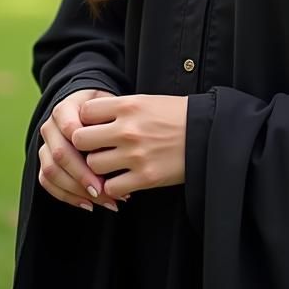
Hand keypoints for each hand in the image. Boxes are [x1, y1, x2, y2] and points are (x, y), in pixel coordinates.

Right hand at [38, 88, 131, 212]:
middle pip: (59, 153)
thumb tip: (117, 152)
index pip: (69, 128)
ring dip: (77, 190)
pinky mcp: (44, 162)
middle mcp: (50, 126)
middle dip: (82, 175)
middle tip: (104, 189)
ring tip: (103, 200)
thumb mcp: (112, 109)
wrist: (93, 112)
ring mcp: (44, 145)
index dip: (85, 146)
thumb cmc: (107, 112)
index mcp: (65, 108)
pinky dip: (68, 196)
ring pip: (51, 171)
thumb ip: (110, 123)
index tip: (108, 160)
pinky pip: (47, 183)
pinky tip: (89, 204)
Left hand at [71, 94, 187, 200]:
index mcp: (129, 105)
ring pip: (93, 165)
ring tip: (111, 164)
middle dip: (85, 145)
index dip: (85, 120)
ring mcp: (135, 155)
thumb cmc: (176, 115)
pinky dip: (113, 186)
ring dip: (99, 167)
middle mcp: (128, 129)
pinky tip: (122, 179)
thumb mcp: (147, 101)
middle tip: (95, 148)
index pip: (85, 111)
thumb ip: (119, 109)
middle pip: (81, 140)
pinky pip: (111, 187)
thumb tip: (90, 120)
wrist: (207, 132)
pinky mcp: (145, 177)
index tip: (92, 126)